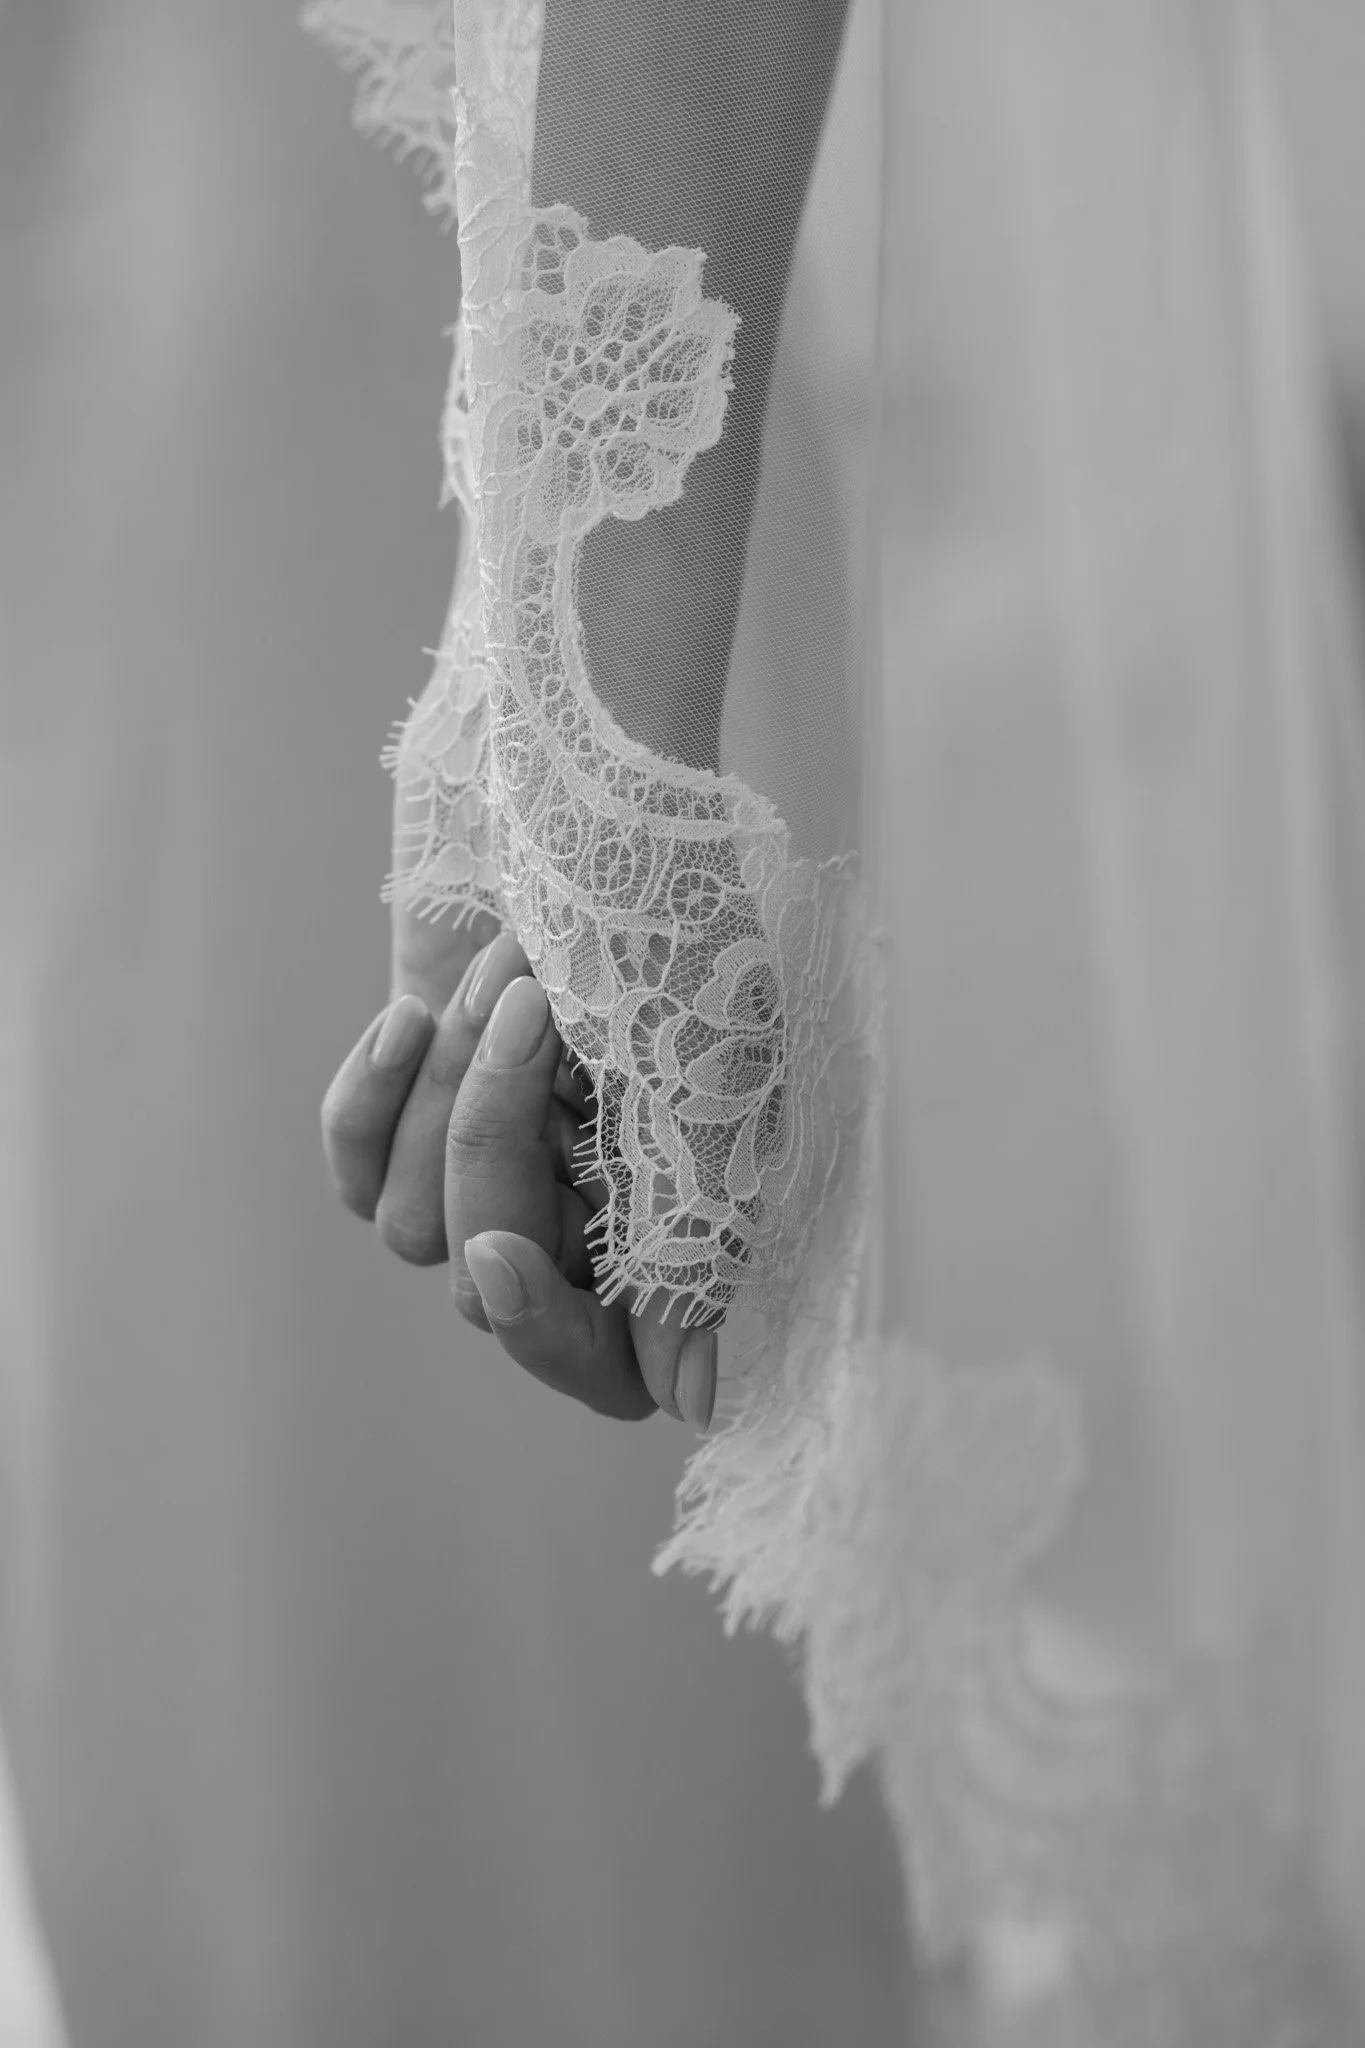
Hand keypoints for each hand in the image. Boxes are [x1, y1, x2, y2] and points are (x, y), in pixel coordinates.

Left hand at [320, 932, 718, 1429]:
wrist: (598, 810)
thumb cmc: (680, 935)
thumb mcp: (712, 1077)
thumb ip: (700, 1235)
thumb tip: (689, 1404)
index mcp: (661, 1234)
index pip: (601, 1372)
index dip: (550, 1336)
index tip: (504, 1252)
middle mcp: (571, 1228)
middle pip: (487, 1291)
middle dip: (492, 1152)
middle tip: (531, 1015)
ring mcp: (484, 1179)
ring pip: (412, 1231)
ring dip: (447, 1098)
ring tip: (499, 983)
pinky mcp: (409, 1127)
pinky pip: (352, 1170)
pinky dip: (370, 1098)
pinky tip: (412, 1014)